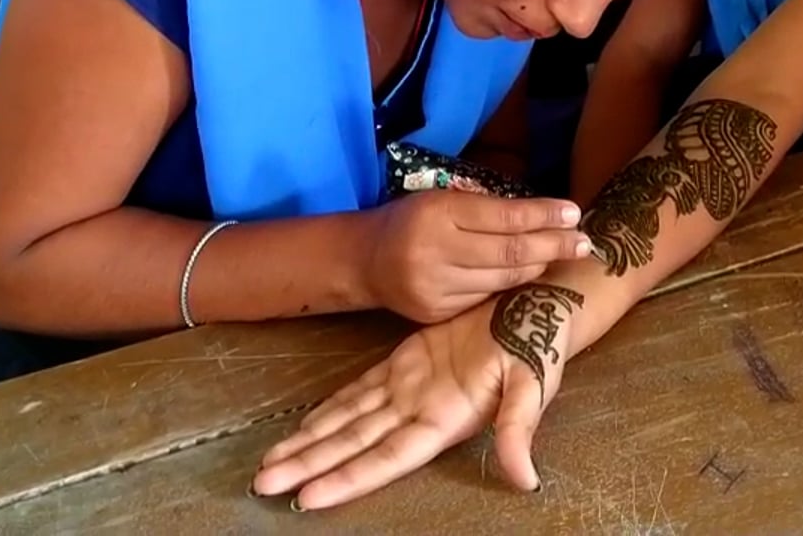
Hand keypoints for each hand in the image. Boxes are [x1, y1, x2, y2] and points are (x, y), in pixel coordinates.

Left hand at [254, 284, 583, 509]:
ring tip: (270, 465)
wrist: (540, 305)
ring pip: (348, 422)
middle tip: (262, 485)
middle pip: (352, 445)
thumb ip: (518, 431)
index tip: (307, 497)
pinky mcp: (406, 362)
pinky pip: (358, 392)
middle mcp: (418, 411)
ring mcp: (408, 389)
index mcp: (444, 420)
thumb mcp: (533, 384)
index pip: (384, 458)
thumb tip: (526, 481)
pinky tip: (304, 426)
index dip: (346, 478)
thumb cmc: (539, 346)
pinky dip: (329, 409)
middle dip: (308, 466)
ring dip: (309, 443)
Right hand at [362, 191, 591, 322]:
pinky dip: (510, 287)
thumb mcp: (443, 200)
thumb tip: (544, 215)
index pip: (505, 217)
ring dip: (537, 268)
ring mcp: (436, 288)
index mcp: (439, 214)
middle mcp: (436, 252)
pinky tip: (527, 277)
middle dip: (553, 246)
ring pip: (502, 280)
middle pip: (509, 252)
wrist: (365, 261)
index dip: (543, 215)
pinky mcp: (436, 314)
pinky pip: (485, 300)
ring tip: (561, 257)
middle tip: (584, 242)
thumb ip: (486, 209)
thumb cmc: (411, 221)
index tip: (574, 212)